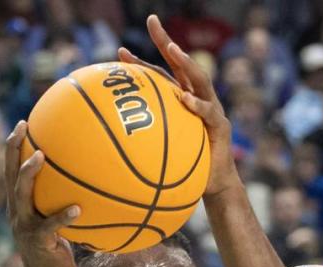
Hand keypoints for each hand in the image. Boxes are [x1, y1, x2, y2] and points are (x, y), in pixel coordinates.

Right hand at [4, 121, 79, 266]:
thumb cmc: (60, 259)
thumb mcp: (62, 230)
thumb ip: (65, 209)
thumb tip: (90, 189)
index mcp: (22, 209)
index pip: (13, 173)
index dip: (14, 149)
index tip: (22, 124)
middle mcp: (18, 215)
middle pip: (10, 176)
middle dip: (14, 149)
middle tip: (22, 126)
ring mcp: (25, 228)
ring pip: (22, 195)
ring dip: (29, 174)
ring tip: (41, 156)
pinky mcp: (38, 243)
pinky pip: (51, 226)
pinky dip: (63, 216)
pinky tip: (77, 208)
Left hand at [118, 15, 240, 198]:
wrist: (212, 187)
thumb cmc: (183, 170)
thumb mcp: (156, 156)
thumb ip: (139, 147)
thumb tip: (102, 150)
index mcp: (180, 102)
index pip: (159, 76)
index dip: (141, 63)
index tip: (119, 52)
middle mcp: (196, 99)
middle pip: (180, 64)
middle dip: (166, 41)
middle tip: (152, 22)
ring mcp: (211, 110)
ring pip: (199, 79)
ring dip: (186, 62)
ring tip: (173, 49)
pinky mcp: (220, 126)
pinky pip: (208, 112)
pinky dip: (196, 105)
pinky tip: (184, 98)